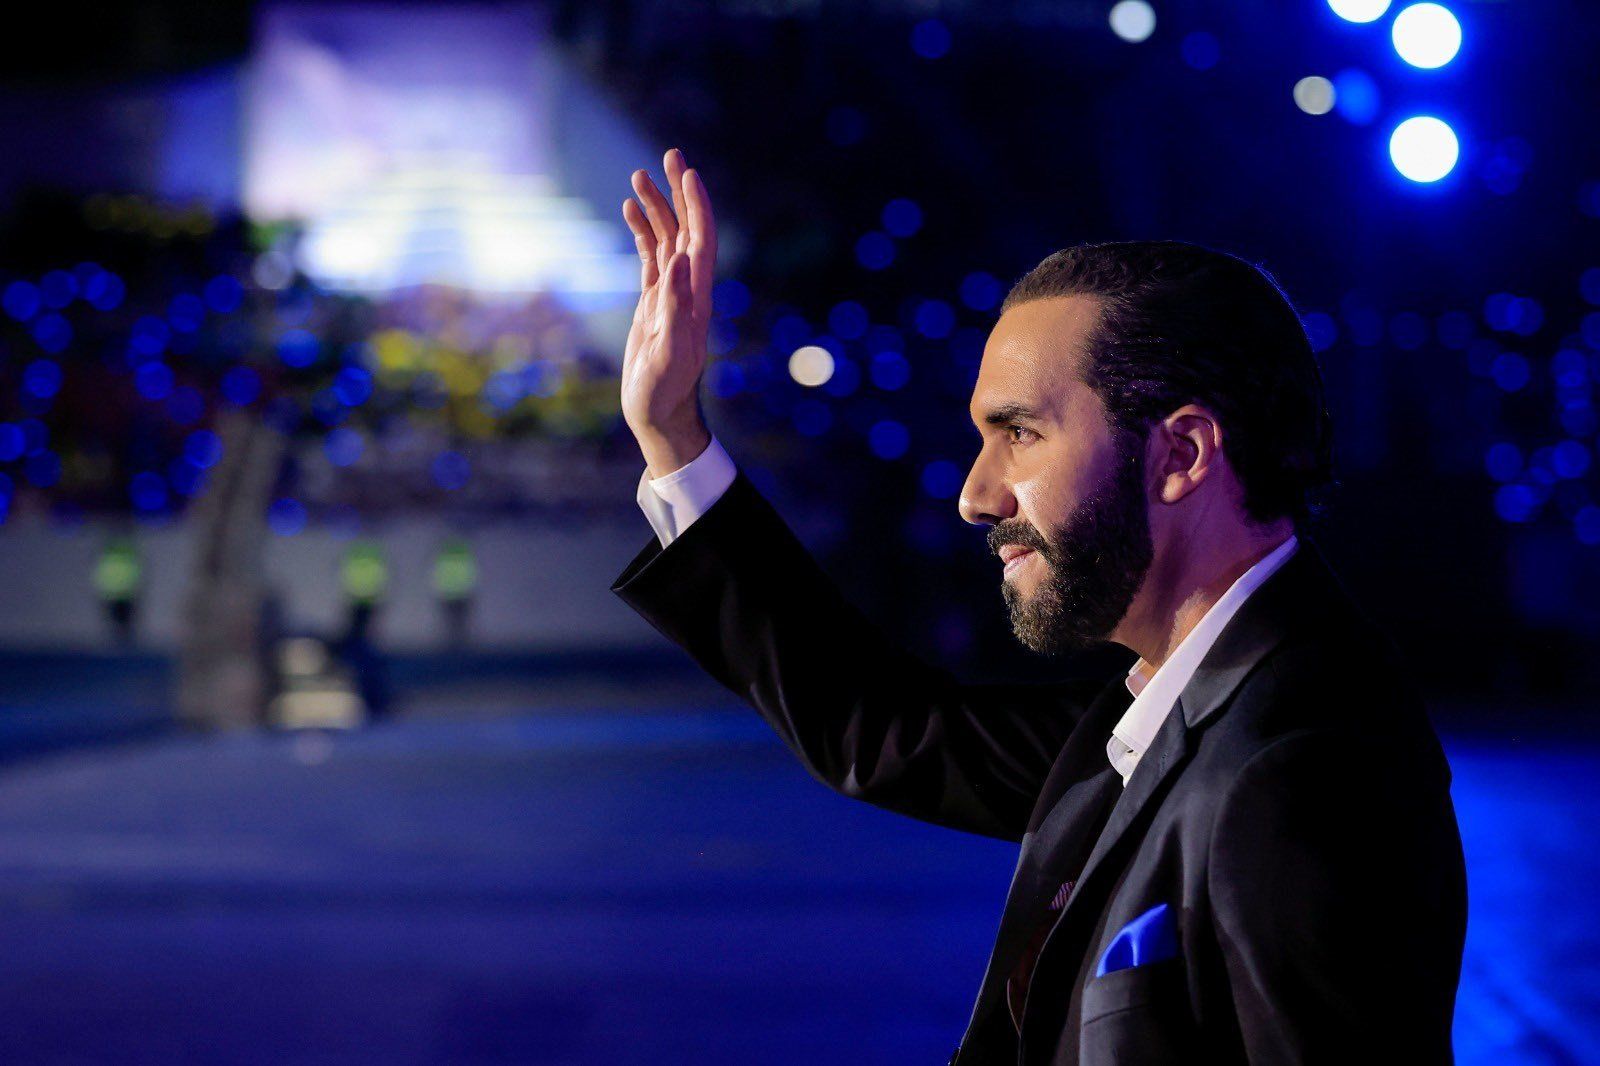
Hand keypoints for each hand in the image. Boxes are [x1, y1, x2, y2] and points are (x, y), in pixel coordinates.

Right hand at [621, 147, 717, 478]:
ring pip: (665, 239)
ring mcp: (670, 295)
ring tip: (639, 174)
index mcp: (696, 297)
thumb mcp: (667, 350)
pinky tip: (630, 212)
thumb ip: (674, 305)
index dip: (697, 206)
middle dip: (679, 193)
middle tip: (669, 154)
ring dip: (656, 208)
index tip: (687, 172)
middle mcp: (687, 289)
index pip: (701, 240)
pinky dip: (642, 233)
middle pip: (686, 230)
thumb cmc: (664, 390)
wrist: (659, 415)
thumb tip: (680, 259)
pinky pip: (649, 259)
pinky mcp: (653, 304)